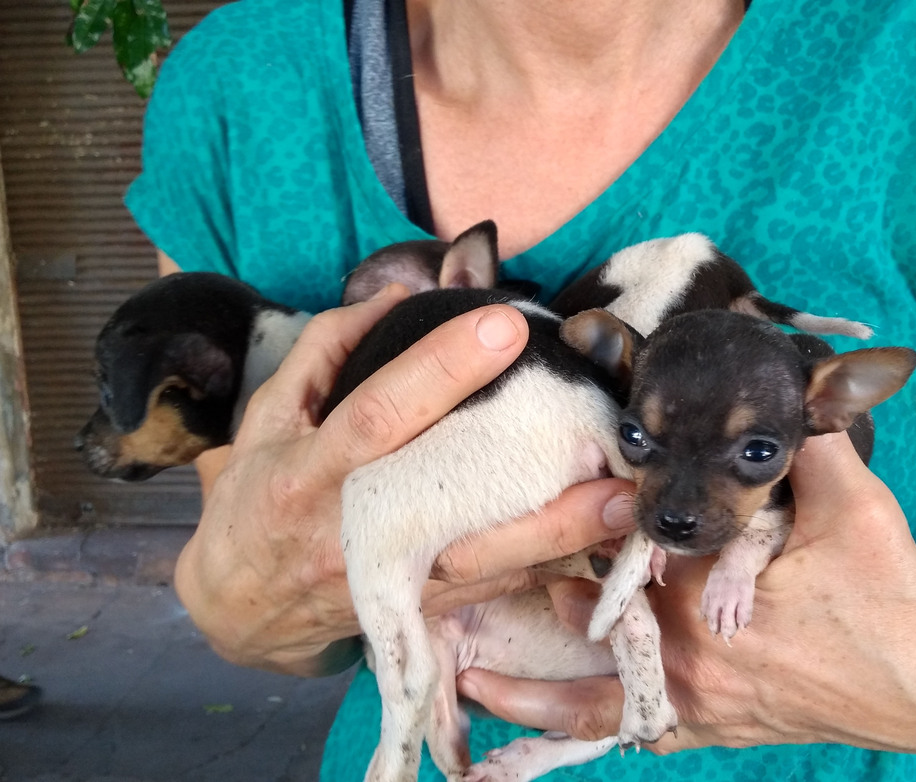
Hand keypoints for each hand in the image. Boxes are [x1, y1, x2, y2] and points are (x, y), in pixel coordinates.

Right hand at [174, 287, 636, 675]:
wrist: (240, 609)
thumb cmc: (257, 498)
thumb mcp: (269, 416)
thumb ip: (328, 348)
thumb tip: (400, 291)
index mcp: (309, 473)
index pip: (378, 415)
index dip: (437, 370)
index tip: (505, 325)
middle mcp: (356, 532)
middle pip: (452, 507)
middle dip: (532, 481)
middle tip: (607, 447)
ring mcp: (393, 581)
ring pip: (488, 565)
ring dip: (561, 537)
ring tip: (626, 504)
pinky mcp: (420, 612)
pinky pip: (492, 589)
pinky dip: (546, 567)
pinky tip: (598, 542)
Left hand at [457, 432, 915, 752]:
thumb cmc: (891, 595)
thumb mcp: (852, 505)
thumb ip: (806, 439)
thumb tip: (782, 374)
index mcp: (704, 595)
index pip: (611, 552)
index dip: (565, 527)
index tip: (516, 512)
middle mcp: (686, 654)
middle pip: (585, 621)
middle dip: (531, 596)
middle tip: (456, 584)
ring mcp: (697, 699)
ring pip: (590, 699)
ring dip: (531, 690)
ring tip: (470, 680)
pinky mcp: (714, 725)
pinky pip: (634, 734)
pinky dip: (585, 735)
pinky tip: (540, 737)